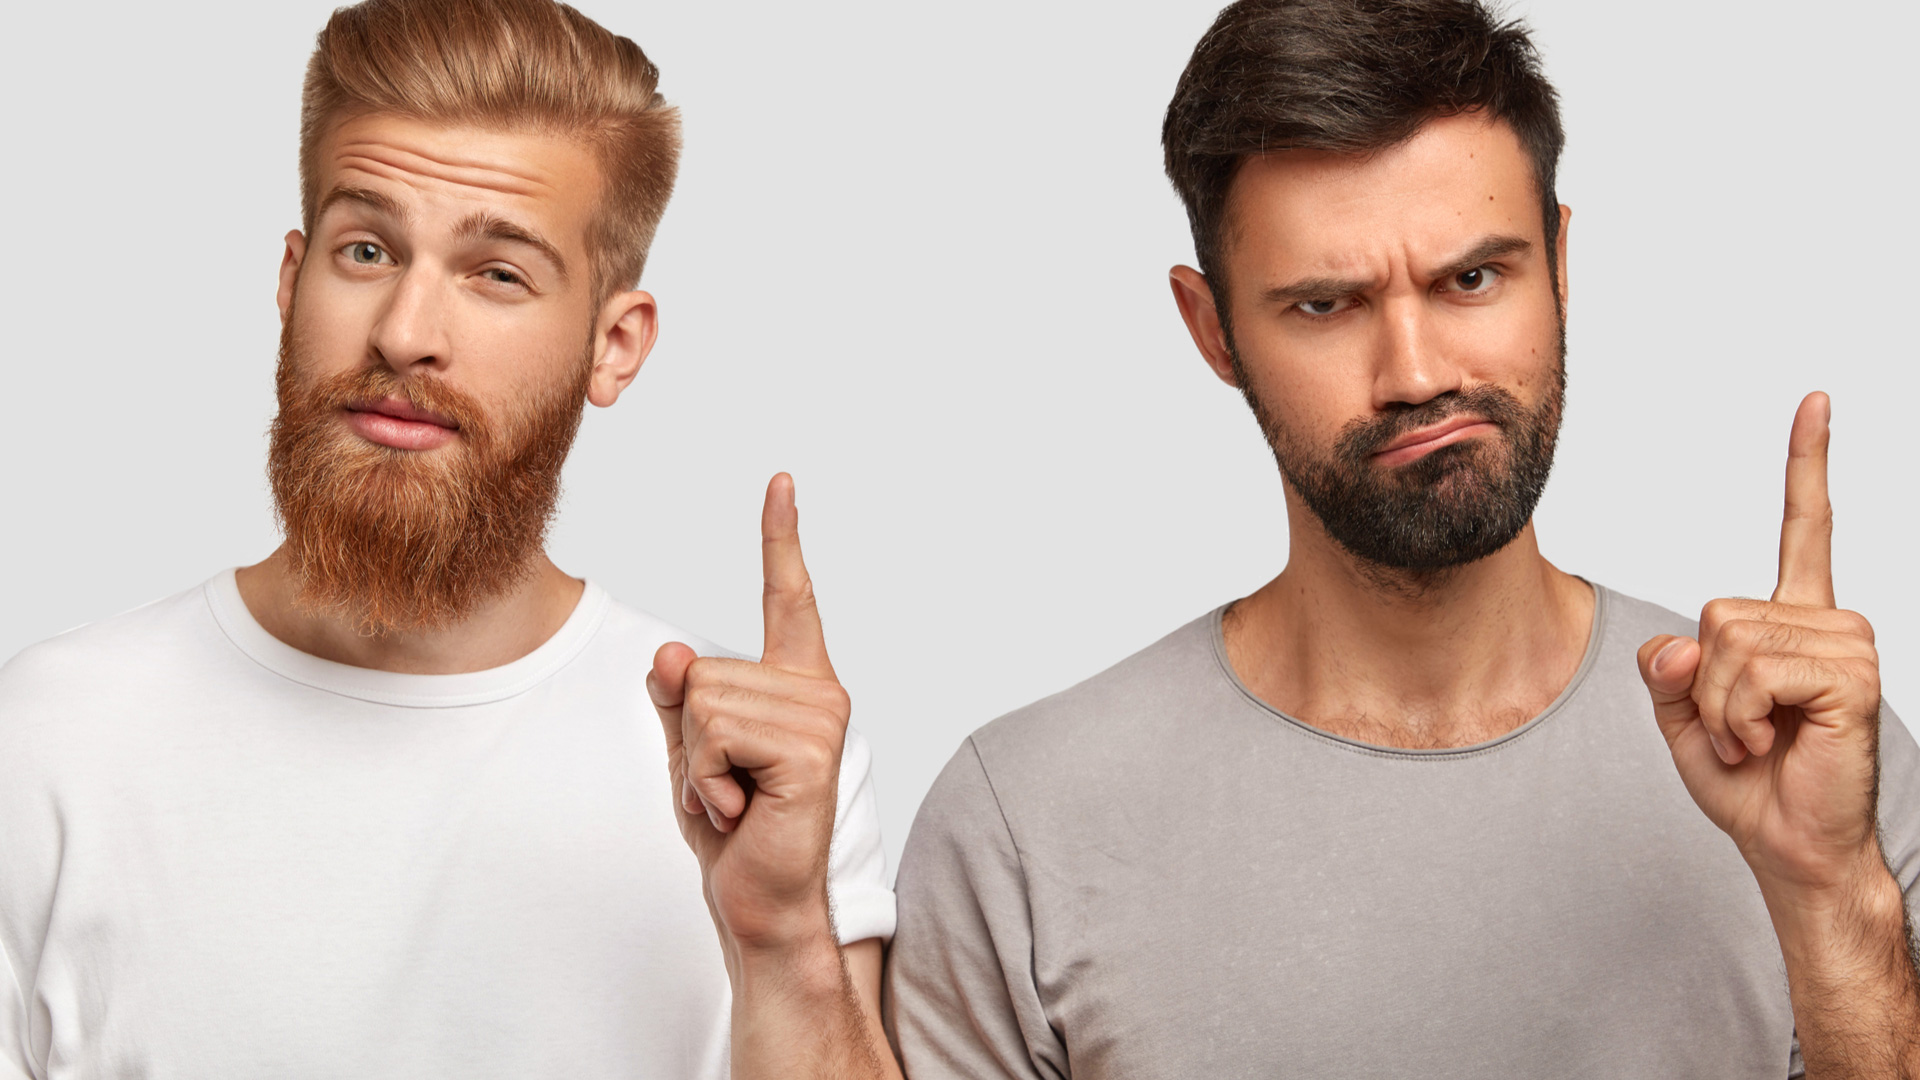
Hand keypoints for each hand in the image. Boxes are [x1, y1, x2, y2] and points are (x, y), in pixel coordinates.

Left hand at [648, 473, 851, 952]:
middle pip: (701, 669)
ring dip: (697, 762)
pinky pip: (714, 732)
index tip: (780, 482)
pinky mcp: (810, 747)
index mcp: (797, 684)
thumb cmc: (731, 829)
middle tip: (726, 787)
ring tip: (736, 799)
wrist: (761, 904)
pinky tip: (743, 810)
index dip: (780, 539)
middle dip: (689, 737)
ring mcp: (821, 716)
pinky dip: (708, 778)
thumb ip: (677, 696)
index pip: (788, 598)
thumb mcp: (689, 750)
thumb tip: (672, 652)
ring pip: (702, 700)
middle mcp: (818, 690)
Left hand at [1636, 392, 1885, 899]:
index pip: (1804, 527)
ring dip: (1721, 708)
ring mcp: (1846, 644)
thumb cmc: (1747, 781)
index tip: (1816, 401)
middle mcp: (1828, 621)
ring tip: (1757, 740)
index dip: (1807, 464)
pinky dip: (1738, 717)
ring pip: (1728, 642)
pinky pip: (1753, 672)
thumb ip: (1670, 667)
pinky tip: (1767, 743)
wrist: (1790, 844)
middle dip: (1704, 685)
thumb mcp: (1683, 714)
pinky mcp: (1851, 675)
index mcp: (1793, 620)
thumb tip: (1685, 644)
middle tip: (1740, 731)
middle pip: (1714, 611)